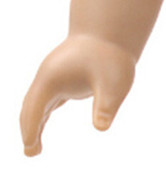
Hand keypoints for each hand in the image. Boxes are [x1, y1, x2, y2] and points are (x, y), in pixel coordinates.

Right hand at [20, 34, 135, 156]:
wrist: (109, 33)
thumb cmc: (112, 58)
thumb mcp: (114, 85)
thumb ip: (106, 106)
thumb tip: (101, 127)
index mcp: (53, 80)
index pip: (36, 108)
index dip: (31, 129)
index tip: (30, 147)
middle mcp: (47, 79)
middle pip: (30, 108)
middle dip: (28, 130)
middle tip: (31, 154)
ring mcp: (52, 78)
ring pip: (36, 105)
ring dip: (33, 125)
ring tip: (35, 148)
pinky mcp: (61, 80)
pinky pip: (46, 101)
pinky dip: (41, 116)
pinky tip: (42, 126)